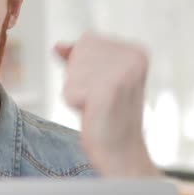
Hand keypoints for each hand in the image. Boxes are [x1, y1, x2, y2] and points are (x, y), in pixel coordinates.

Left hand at [55, 33, 159, 176]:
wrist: (122, 154)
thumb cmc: (108, 116)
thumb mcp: (95, 79)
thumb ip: (77, 57)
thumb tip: (57, 46)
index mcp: (136, 51)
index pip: (87, 41)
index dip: (84, 67)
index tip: (104, 87)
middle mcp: (133, 58)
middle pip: (77, 53)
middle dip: (78, 78)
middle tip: (99, 98)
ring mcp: (122, 73)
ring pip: (71, 71)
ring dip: (75, 91)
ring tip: (96, 106)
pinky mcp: (107, 90)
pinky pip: (69, 89)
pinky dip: (73, 102)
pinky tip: (92, 113)